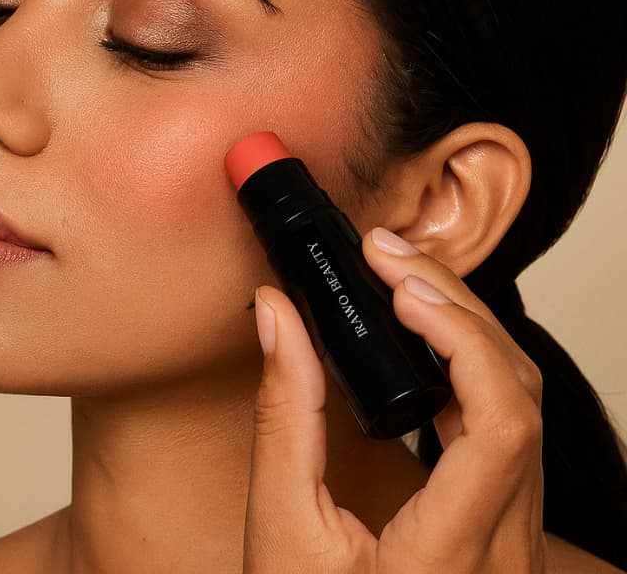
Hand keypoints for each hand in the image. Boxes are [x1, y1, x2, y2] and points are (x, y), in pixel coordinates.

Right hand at [243, 227, 546, 573]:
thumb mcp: (279, 526)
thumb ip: (282, 412)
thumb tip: (277, 316)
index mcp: (450, 555)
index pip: (500, 424)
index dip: (463, 338)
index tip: (402, 289)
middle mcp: (504, 547)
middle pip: (519, 396)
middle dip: (457, 308)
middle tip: (390, 258)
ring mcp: (514, 539)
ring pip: (523, 405)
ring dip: (466, 330)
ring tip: (403, 283)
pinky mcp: (504, 526)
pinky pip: (508, 426)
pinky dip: (469, 366)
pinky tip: (425, 339)